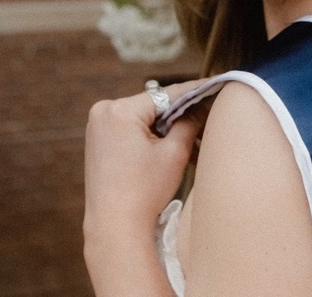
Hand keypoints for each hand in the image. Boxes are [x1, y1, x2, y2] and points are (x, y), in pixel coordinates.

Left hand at [84, 79, 205, 238]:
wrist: (115, 228)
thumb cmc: (144, 192)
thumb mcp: (175, 153)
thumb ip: (189, 122)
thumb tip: (201, 105)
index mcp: (120, 110)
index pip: (166, 94)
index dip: (194, 91)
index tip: (214, 83)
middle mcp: (103, 111)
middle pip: (153, 105)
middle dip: (178, 112)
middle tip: (206, 115)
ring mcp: (97, 126)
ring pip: (143, 116)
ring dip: (165, 125)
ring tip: (191, 135)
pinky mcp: (97, 140)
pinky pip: (130, 127)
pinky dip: (149, 134)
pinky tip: (168, 145)